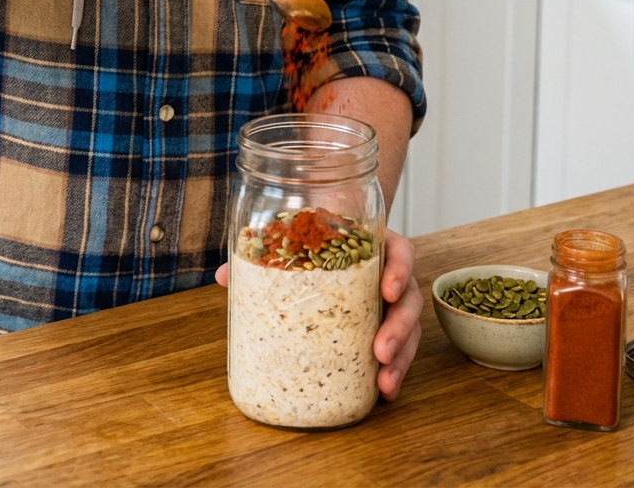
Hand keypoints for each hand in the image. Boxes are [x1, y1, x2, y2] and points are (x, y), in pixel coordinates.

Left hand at [215, 227, 422, 401]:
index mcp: (373, 246)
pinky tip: (384, 391)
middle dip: (398, 327)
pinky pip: (400, 351)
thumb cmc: (315, 244)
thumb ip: (266, 255)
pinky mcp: (385, 330)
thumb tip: (224, 276)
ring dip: (401, 357)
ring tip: (384, 382)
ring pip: (409, 330)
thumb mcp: (297, 243)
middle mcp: (388, 275)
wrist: (328, 243)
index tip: (386, 289)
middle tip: (380, 350)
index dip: (399, 269)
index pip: (400, 252)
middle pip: (408, 298)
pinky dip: (394, 371)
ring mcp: (389, 305)